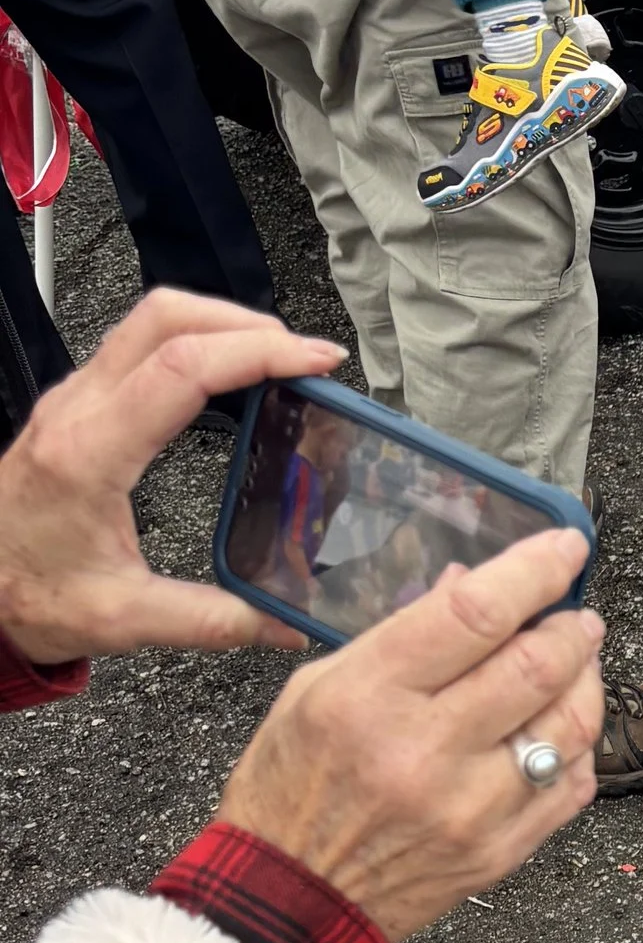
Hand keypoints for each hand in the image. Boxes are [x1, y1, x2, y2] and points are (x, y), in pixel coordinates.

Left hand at [0, 290, 343, 663]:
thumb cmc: (25, 594)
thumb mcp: (122, 619)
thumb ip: (211, 620)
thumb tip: (285, 624)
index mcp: (88, 454)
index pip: (182, 368)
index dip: (258, 353)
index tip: (315, 363)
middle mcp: (77, 411)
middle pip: (167, 317)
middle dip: (248, 324)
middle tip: (306, 357)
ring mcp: (75, 400)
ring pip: (152, 320)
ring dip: (222, 325)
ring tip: (279, 360)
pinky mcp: (79, 403)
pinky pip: (141, 345)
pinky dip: (197, 343)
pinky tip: (231, 378)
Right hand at [215, 529, 603, 941]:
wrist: (291, 899)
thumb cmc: (295, 784)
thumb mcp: (319, 689)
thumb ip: (402, 632)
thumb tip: (474, 580)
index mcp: (369, 697)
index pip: (476, 613)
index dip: (534, 569)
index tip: (565, 546)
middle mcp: (424, 752)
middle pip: (539, 665)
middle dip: (572, 626)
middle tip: (575, 614)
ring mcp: (470, 808)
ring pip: (572, 724)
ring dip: (586, 680)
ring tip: (575, 662)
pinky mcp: (500, 850)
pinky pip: (572, 784)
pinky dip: (577, 744)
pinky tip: (559, 727)